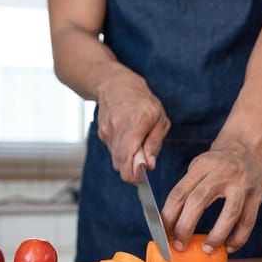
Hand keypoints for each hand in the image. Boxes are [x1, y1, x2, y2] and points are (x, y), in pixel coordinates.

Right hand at [96, 68, 169, 182]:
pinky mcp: (101, 134)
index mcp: (134, 125)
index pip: (126, 160)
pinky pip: (112, 150)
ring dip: (127, 157)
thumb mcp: (159, 119)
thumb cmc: (141, 100)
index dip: (133, 175)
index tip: (141, 177)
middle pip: (119, 164)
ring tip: (136, 141)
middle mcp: (116, 130)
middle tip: (143, 161)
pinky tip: (127, 136)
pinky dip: (121, 149)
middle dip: (131, 169)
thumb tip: (149, 165)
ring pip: (116, 158)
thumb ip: (154, 143)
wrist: (115, 84)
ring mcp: (106, 132)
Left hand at [160, 141, 261, 253]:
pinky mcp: (257, 195)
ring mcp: (241, 184)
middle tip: (179, 245)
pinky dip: (239, 237)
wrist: (246, 145)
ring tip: (207, 250)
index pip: (179, 193)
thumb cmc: (216, 163)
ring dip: (217, 236)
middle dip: (185, 227)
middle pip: (199, 202)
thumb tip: (169, 223)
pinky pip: (248, 221)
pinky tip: (229, 247)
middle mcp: (221, 174)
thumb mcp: (198, 167)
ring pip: (230, 214)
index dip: (168, 216)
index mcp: (201, 167)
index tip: (163, 235)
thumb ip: (187, 189)